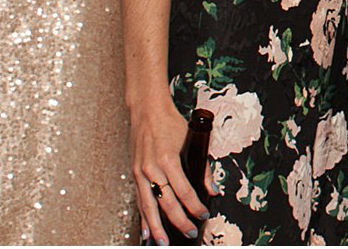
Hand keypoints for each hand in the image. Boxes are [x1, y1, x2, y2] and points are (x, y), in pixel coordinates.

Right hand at [131, 99, 206, 244]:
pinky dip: (143, 217)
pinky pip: (140, 200)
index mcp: (169, 159)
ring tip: (163, 242)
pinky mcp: (134, 174)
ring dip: (157, 227)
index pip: (184, 190)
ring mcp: (141, 173)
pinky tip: (146, 231)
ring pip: (149, 206)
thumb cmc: (171, 123)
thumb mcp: (192, 140)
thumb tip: (213, 189)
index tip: (204, 214)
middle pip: (166, 202)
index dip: (195, 206)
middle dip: (179, 221)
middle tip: (190, 232)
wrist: (147, 111)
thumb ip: (202, 166)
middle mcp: (152, 169)